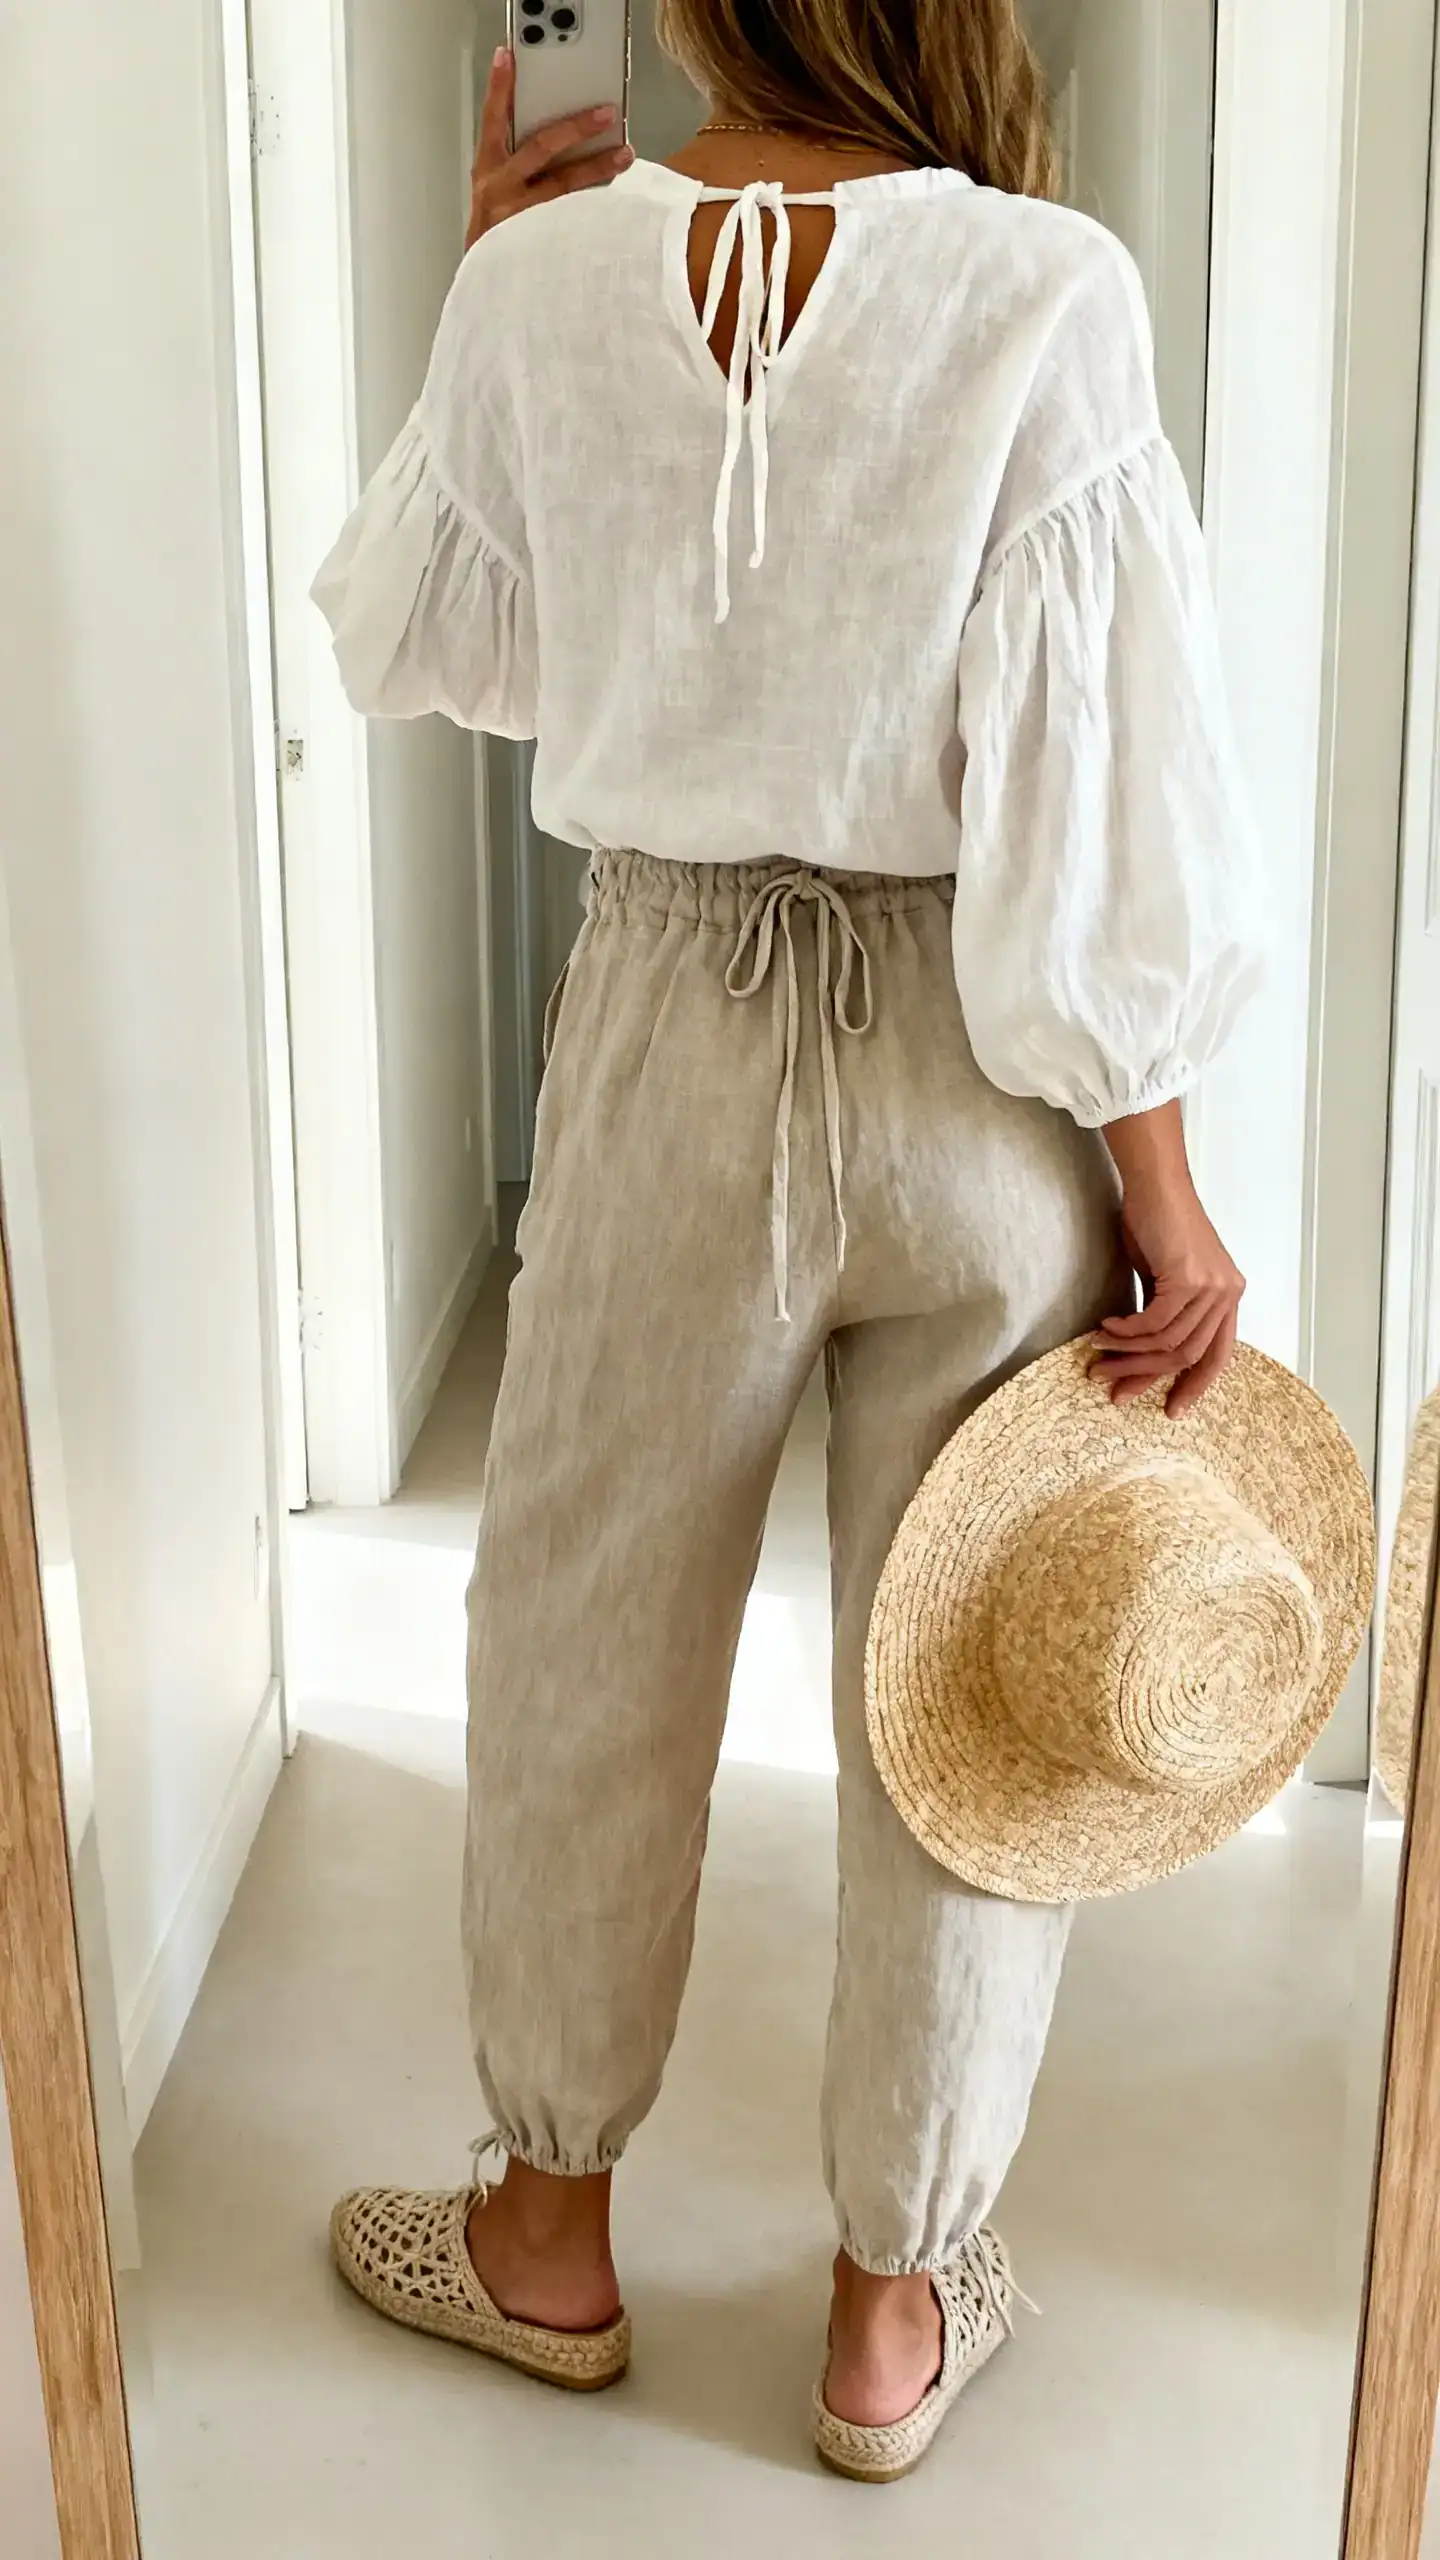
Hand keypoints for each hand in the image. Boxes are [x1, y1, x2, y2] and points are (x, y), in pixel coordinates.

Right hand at [466, 48, 632, 251]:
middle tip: (606, 112)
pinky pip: (573, 219)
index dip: (499, 86)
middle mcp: (501, 188)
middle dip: (576, 126)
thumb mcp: (493, 193)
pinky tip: (620, 203)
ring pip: (564, 183)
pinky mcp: (538, 241)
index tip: (508, 56)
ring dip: (598, 165)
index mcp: (488, 170)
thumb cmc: (493, 238)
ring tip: (624, 153)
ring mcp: (520, 215)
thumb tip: (556, 135)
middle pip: (541, 146)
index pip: (493, 118)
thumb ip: (516, 163)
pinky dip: (596, 209)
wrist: (485, 288)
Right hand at [1094, 1102, 1244, 1414]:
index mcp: (1228, 1296)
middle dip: (1147, 1377)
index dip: (1194, 1386)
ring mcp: (1212, 1287)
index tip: (1170, 1409)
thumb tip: (1139, 1354)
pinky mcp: (1189, 1279)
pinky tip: (1105, 1329)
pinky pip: (1154, 1323)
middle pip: (1189, 1355)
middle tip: (1114, 1390)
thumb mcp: (1163, 1278)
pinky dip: (1126, 1332)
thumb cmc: (1154, 1222)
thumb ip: (1164, 1314)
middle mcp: (1228, 1294)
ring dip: (1128, 1354)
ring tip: (1098, 1355)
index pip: (1218, 1355)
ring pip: (1169, 1343)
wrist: (1154, 1183)